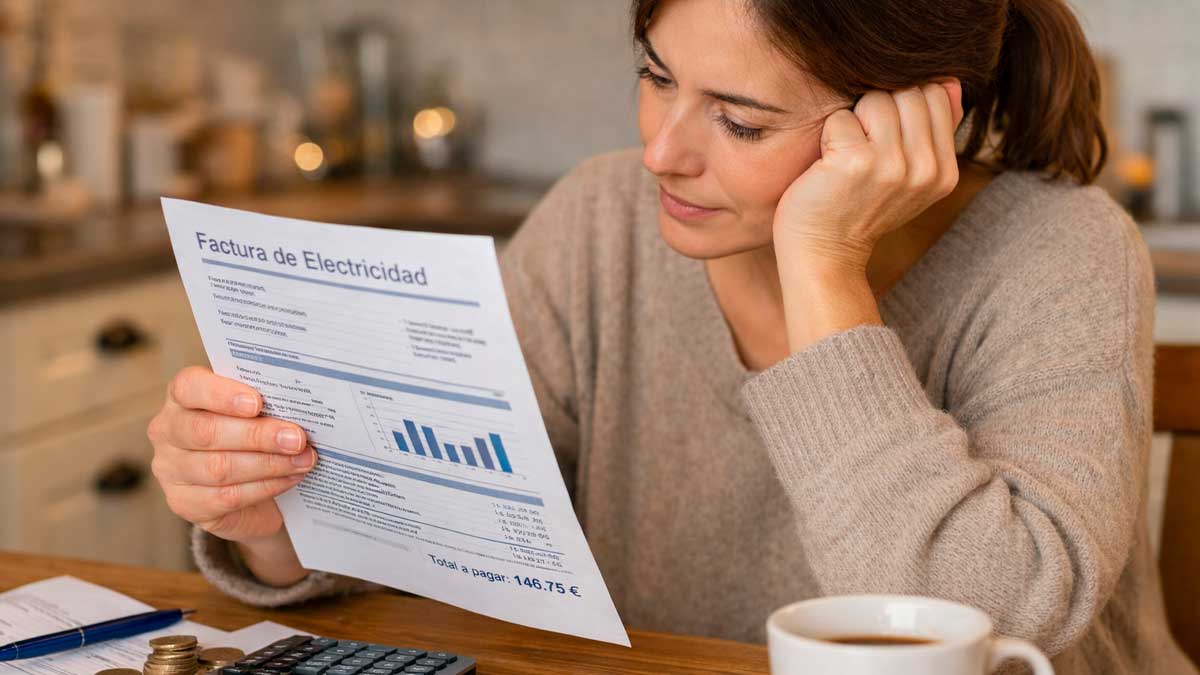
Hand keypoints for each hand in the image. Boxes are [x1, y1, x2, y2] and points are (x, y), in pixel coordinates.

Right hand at [147, 366, 314, 542]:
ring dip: (268, 464)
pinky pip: (226, 497)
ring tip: (302, 460)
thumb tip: (299, 405)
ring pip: (218, 468)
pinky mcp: (184, 503)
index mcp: (182, 396)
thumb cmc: (253, 435)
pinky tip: (289, 479)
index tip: (257, 403)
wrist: (253, 490)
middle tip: (296, 438)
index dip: (222, 394)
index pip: (189, 386)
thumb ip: (267, 403)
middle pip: (205, 431)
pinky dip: (264, 487)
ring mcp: (170, 470)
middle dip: (257, 435)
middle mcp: (168, 431)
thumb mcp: (257, 411)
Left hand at [772, 81, 964, 271]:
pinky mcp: (856, 162)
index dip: (901, 105)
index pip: (935, 95)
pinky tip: (827, 165)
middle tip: (859, 147)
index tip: (881, 139)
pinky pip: (841, 117)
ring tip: (845, 155)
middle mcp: (926, 169)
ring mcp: (892, 166)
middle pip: (908, 91)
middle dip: (877, 108)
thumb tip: (950, 80)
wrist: (823, 254)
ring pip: (876, 99)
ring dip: (852, 120)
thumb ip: (933, 129)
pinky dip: (828, 135)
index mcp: (944, 172)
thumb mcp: (908, 176)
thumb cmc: (857, 208)